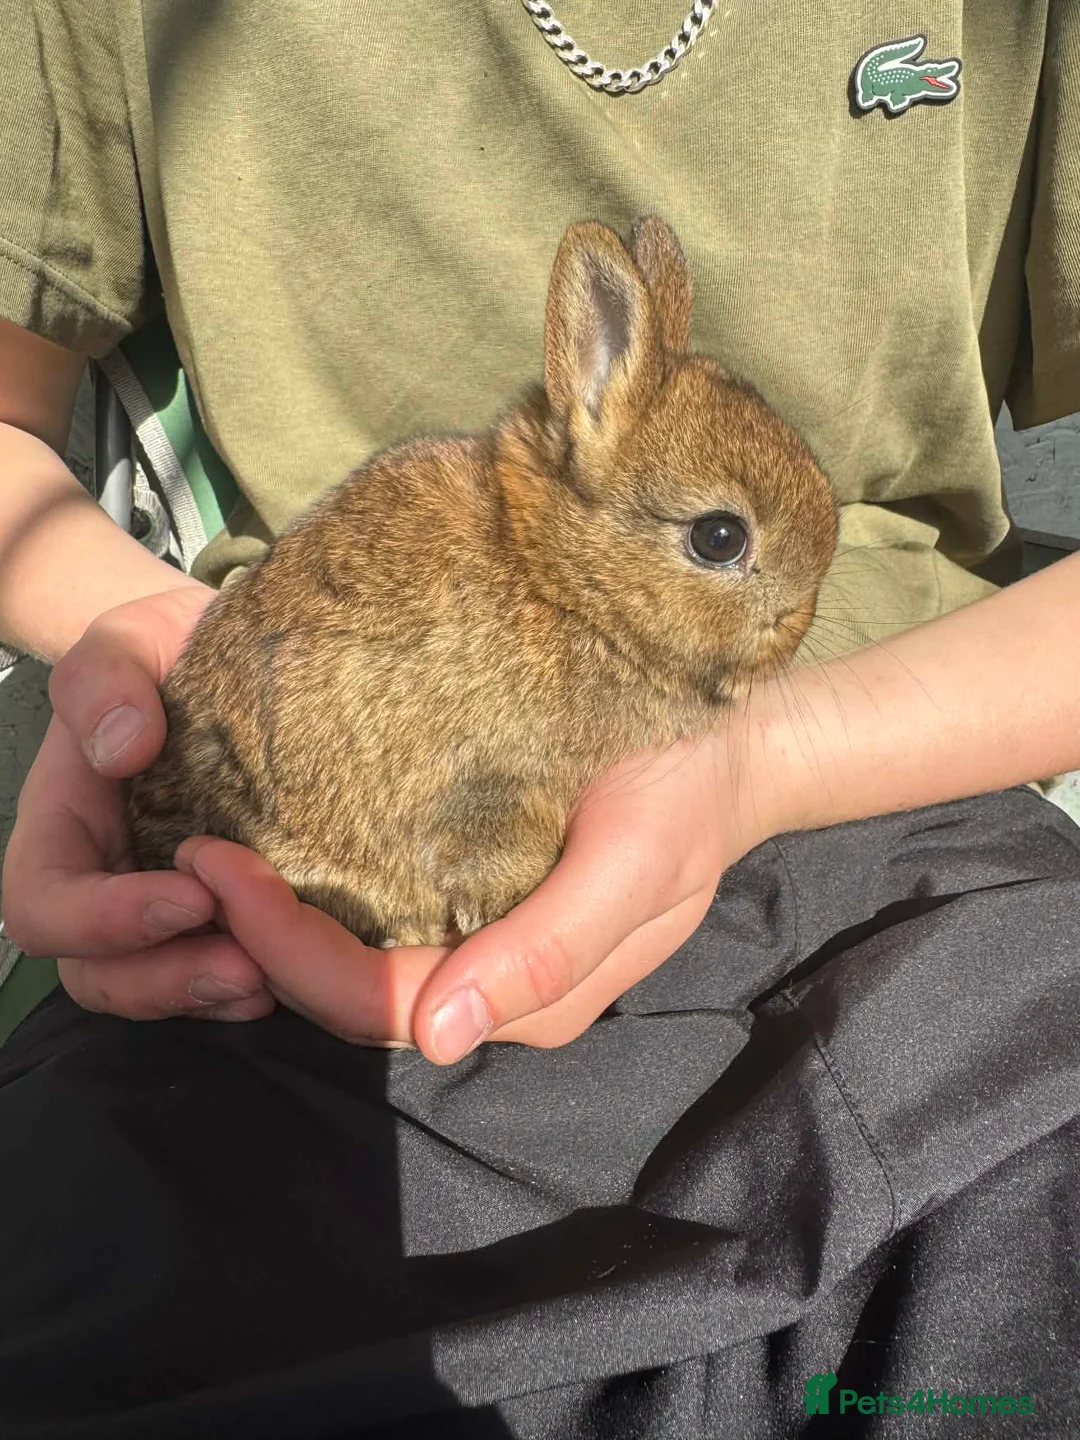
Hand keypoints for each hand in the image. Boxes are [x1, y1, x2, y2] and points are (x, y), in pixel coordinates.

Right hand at [1, 586, 273, 1021]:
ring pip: (153, 989)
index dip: (104, 920)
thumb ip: (105, 679)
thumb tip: (123, 748)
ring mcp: (159, 907)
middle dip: (164, 982)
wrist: (227, 658)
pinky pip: (213, 977)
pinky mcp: (221, 917)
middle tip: (244, 970)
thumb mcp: (129, 638)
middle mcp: (102, 880)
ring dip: (206, 998)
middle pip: (96, 972)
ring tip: (271, 983)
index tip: (191, 896)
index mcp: (61, 826)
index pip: (45, 903)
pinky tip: (294, 976)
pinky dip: (244, 988)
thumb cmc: (165, 646)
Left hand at [169, 733, 770, 1060]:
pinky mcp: (474, 895)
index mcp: (523, 992)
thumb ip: (548, 954)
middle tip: (195, 850)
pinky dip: (319, 890)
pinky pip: (381, 915)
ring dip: (278, 917)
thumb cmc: (686, 791)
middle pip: (349, 990)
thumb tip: (439, 1037)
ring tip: (218, 844)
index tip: (217, 868)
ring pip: (356, 959)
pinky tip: (279, 841)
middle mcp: (488, 982)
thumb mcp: (638, 863)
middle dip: (260, 935)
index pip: (376, 1000)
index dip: (285, 950)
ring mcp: (479, 941)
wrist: (734, 745)